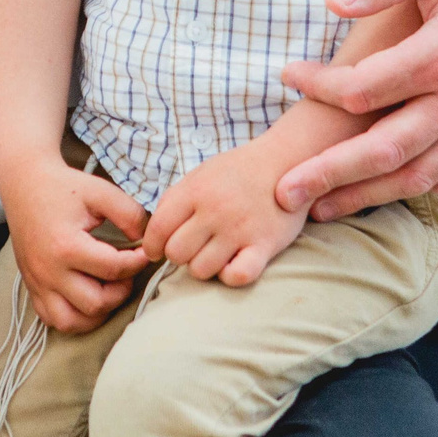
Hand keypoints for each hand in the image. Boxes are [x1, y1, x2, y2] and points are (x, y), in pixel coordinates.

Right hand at [0, 156, 150, 334]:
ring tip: (108, 288)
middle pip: (96, 303)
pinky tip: (87, 297)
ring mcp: (38, 283)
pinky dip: (74, 317)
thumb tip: (145, 241)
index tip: (145, 252)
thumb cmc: (63, 187)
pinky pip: (53, 319)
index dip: (138, 262)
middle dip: (120, 291)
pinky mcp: (32, 288)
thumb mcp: (101, 191)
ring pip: (72, 322)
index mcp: (66, 246)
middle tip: (127, 271)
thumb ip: (129, 214)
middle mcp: (49, 271)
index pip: (114, 269)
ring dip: (98, 311)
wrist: (25, 185)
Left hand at [143, 144, 307, 285]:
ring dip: (204, 267)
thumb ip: (174, 200)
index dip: (152, 246)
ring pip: (201, 270)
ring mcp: (240, 229)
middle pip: (176, 254)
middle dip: (179, 256)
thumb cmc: (238, 171)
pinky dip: (231, 276)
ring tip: (214, 254)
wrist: (285, 160)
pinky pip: (237, 276)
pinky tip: (234, 263)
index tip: (158, 251)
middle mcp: (215, 210)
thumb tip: (152, 233)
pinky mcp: (264, 244)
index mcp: (195, 190)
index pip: (157, 230)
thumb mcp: (200, 174)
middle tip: (192, 248)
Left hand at [276, 0, 437, 220]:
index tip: (289, 75)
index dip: (319, 86)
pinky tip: (380, 193)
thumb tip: (333, 0)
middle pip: (385, 150)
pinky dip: (412, 190)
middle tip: (283, 190)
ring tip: (320, 209)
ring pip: (416, 175)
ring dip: (365, 196)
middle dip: (330, 173)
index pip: (365, 88)